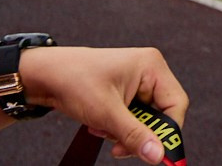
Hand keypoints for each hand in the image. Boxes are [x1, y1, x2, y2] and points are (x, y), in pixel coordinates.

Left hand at [22, 46, 187, 162]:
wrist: (45, 75)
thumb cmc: (74, 79)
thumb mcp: (106, 112)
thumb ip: (135, 135)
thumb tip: (159, 155)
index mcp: (151, 66)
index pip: (176, 104)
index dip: (169, 131)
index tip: (157, 153)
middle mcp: (148, 73)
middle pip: (161, 115)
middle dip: (139, 134)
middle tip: (119, 146)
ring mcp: (136, 84)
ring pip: (145, 121)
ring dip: (124, 133)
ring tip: (102, 128)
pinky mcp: (125, 94)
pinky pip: (132, 119)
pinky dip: (117, 128)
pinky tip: (99, 125)